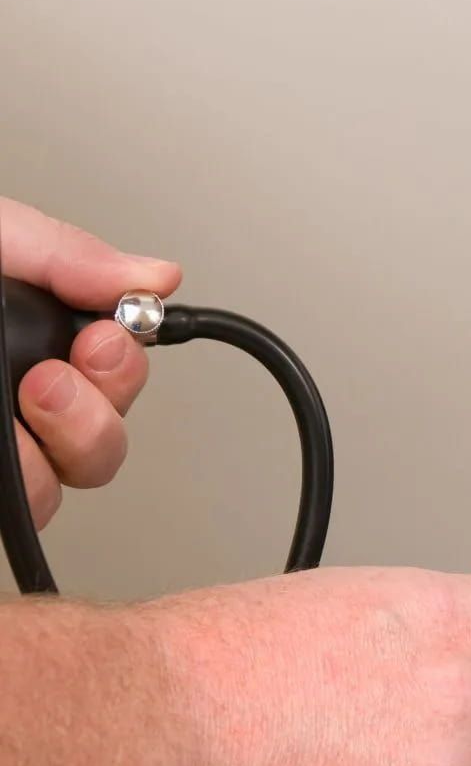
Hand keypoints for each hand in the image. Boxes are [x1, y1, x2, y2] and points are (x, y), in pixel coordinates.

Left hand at [1, 198, 180, 526]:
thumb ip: (71, 255)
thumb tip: (160, 277)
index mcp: (36, 345)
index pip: (115, 379)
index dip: (123, 369)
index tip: (100, 340)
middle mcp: (22, 404)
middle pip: (102, 450)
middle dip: (95, 416)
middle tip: (50, 378)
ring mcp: (2, 450)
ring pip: (62, 489)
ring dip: (58, 448)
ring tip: (20, 404)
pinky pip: (21, 510)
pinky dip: (18, 482)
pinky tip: (4, 436)